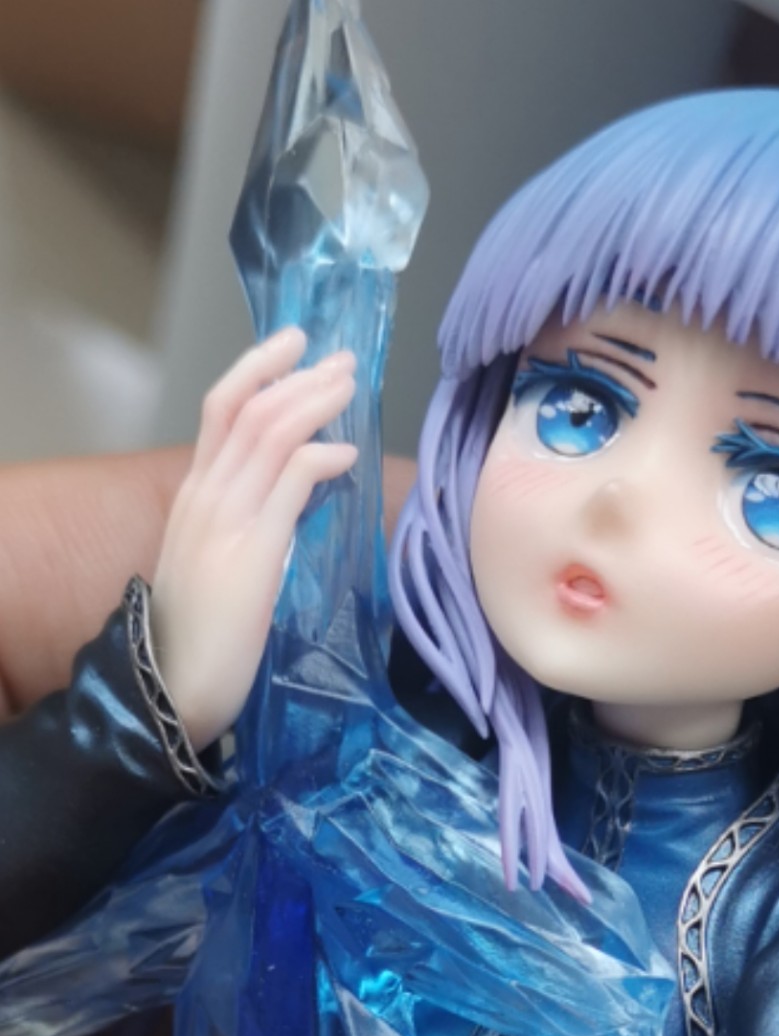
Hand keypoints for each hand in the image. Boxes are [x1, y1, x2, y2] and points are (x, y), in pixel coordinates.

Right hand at [150, 328, 360, 749]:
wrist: (171, 690)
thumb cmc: (201, 635)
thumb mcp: (218, 561)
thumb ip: (248, 522)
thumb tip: (294, 496)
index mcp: (194, 496)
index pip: (221, 410)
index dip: (259, 370)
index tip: (295, 345)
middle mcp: (204, 496)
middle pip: (248, 410)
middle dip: (297, 375)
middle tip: (340, 357)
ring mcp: (224, 520)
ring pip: (269, 433)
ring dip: (314, 402)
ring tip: (350, 386)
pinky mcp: (251, 552)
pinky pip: (290, 483)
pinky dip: (320, 456)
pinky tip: (347, 454)